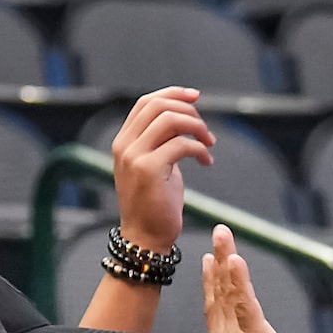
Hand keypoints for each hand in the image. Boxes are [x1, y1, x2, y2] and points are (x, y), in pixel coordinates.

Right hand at [111, 87, 213, 254]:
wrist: (146, 238)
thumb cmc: (154, 205)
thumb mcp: (155, 165)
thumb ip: (162, 141)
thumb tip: (184, 118)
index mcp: (123, 142)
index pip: (146, 103)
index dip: (173, 94)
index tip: (195, 97)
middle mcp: (125, 146)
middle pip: (158, 106)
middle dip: (188, 110)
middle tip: (205, 129)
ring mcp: (135, 157)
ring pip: (170, 120)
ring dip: (197, 127)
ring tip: (208, 144)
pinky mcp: (150, 170)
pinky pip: (181, 144)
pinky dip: (199, 149)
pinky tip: (206, 161)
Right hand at [201, 224, 308, 332]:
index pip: (215, 311)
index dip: (213, 284)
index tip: (211, 262)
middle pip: (218, 295)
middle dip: (217, 262)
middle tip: (219, 234)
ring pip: (229, 293)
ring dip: (226, 261)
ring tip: (225, 237)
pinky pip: (244, 304)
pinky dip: (238, 281)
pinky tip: (235, 260)